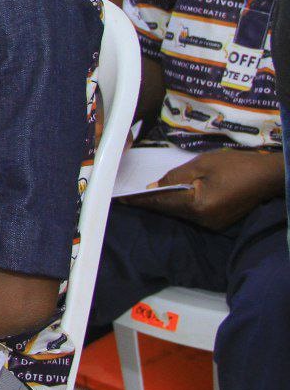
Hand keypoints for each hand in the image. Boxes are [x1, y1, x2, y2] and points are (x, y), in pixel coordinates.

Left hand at [128, 148, 283, 230]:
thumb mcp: (202, 165)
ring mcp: (212, 224)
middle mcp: (203, 220)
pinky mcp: (218, 222)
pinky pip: (192, 213)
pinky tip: (169, 197)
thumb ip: (175, 177)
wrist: (268, 176)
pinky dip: (180, 205)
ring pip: (180, 213)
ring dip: (164, 204)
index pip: (161, 203)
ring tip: (143, 196)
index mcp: (197, 205)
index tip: (120, 200)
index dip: (140, 200)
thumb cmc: (236, 165)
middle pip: (169, 210)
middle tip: (127, 197)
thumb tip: (152, 187)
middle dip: (150, 202)